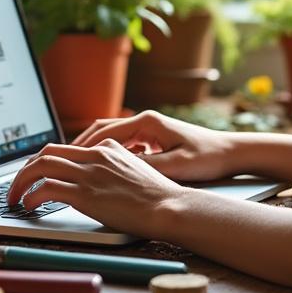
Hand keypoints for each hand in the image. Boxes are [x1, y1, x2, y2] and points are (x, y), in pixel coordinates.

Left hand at [4, 138, 190, 239]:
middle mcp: (94, 156)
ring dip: (21, 182)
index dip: (43, 161)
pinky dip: (31, 197)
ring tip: (14, 197)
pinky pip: (47, 189)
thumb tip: (102, 169)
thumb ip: (117, 162)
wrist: (169, 207)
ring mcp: (89, 174)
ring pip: (41, 167)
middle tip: (16, 185)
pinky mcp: (85, 194)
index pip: (64, 148)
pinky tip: (28, 206)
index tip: (34, 174)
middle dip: (25, 169)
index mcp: (106, 148)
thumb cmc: (158, 195)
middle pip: (46, 153)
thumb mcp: (137, 167)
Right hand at [71, 110, 238, 181]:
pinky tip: (102, 169)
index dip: (83, 145)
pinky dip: (109, 154)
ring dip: (94, 149)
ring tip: (75, 165)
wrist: (230, 152)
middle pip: (103, 129)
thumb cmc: (207, 157)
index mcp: (147, 122)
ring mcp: (149, 129)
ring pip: (112, 136)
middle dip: (82, 144)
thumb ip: (146, 167)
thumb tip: (118, 171)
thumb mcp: (175, 166)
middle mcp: (146, 121)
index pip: (105, 130)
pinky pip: (124, 144)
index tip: (66, 157)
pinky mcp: (154, 138)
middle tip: (61, 159)